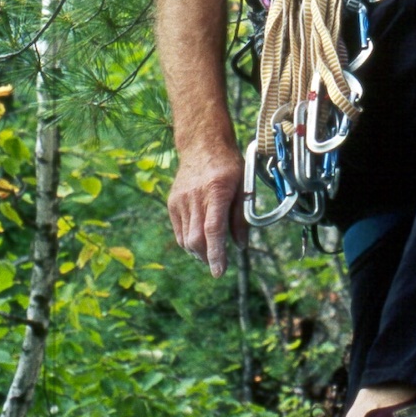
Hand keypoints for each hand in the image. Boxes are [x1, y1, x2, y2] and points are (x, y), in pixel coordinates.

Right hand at [167, 141, 245, 277]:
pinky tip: (199, 239)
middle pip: (196, 239)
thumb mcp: (243, 186)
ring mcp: (181, 200)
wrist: (202, 144)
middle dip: (207, 257)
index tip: (219, 271)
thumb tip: (240, 246)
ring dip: (198, 252)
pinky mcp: (172, 203)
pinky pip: (179, 232)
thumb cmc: (228, 165)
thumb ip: (241, 217)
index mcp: (216, 191)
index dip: (216, 253)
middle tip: (218, 263)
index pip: (213, 229)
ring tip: (209, 252)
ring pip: (186, 239)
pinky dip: (189, 242)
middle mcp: (195, 197)